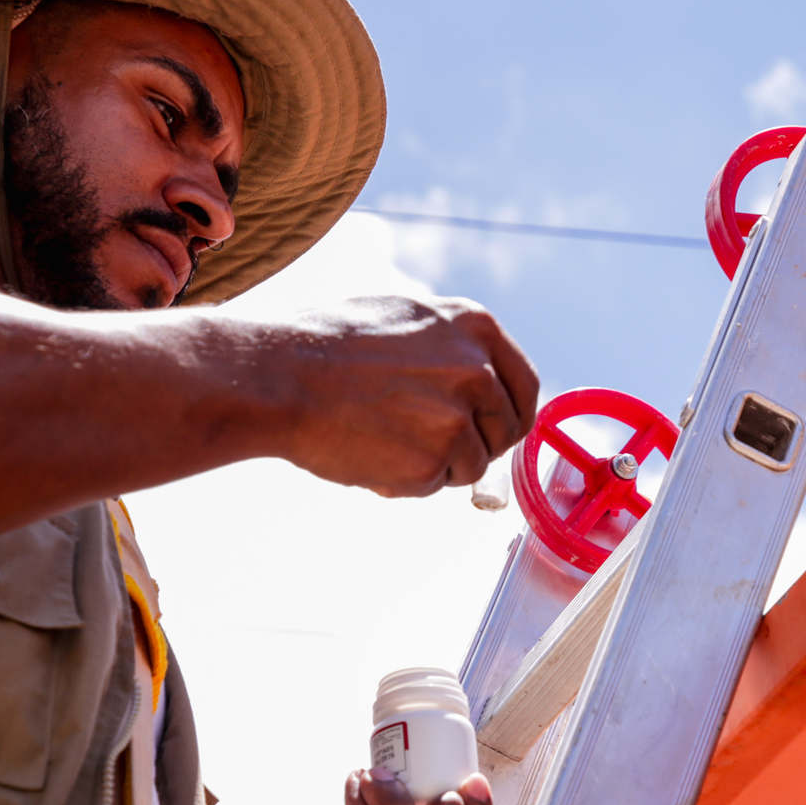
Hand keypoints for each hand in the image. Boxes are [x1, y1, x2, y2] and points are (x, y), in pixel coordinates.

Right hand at [269, 295, 539, 495]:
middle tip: (435, 447)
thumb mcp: (404, 318)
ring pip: (473, 465)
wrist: (281, 378)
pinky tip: (370, 453)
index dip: (510, 414)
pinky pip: (435, 485)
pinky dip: (407, 482)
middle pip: (507, 430)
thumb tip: (480, 383)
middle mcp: (479, 369)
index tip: (498, 431)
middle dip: (479, 447)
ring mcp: (460, 416)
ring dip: (437, 466)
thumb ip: (451, 347)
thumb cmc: (326, 347)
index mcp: (475, 327)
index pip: (524, 384)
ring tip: (383, 439)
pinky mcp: (436, 459)